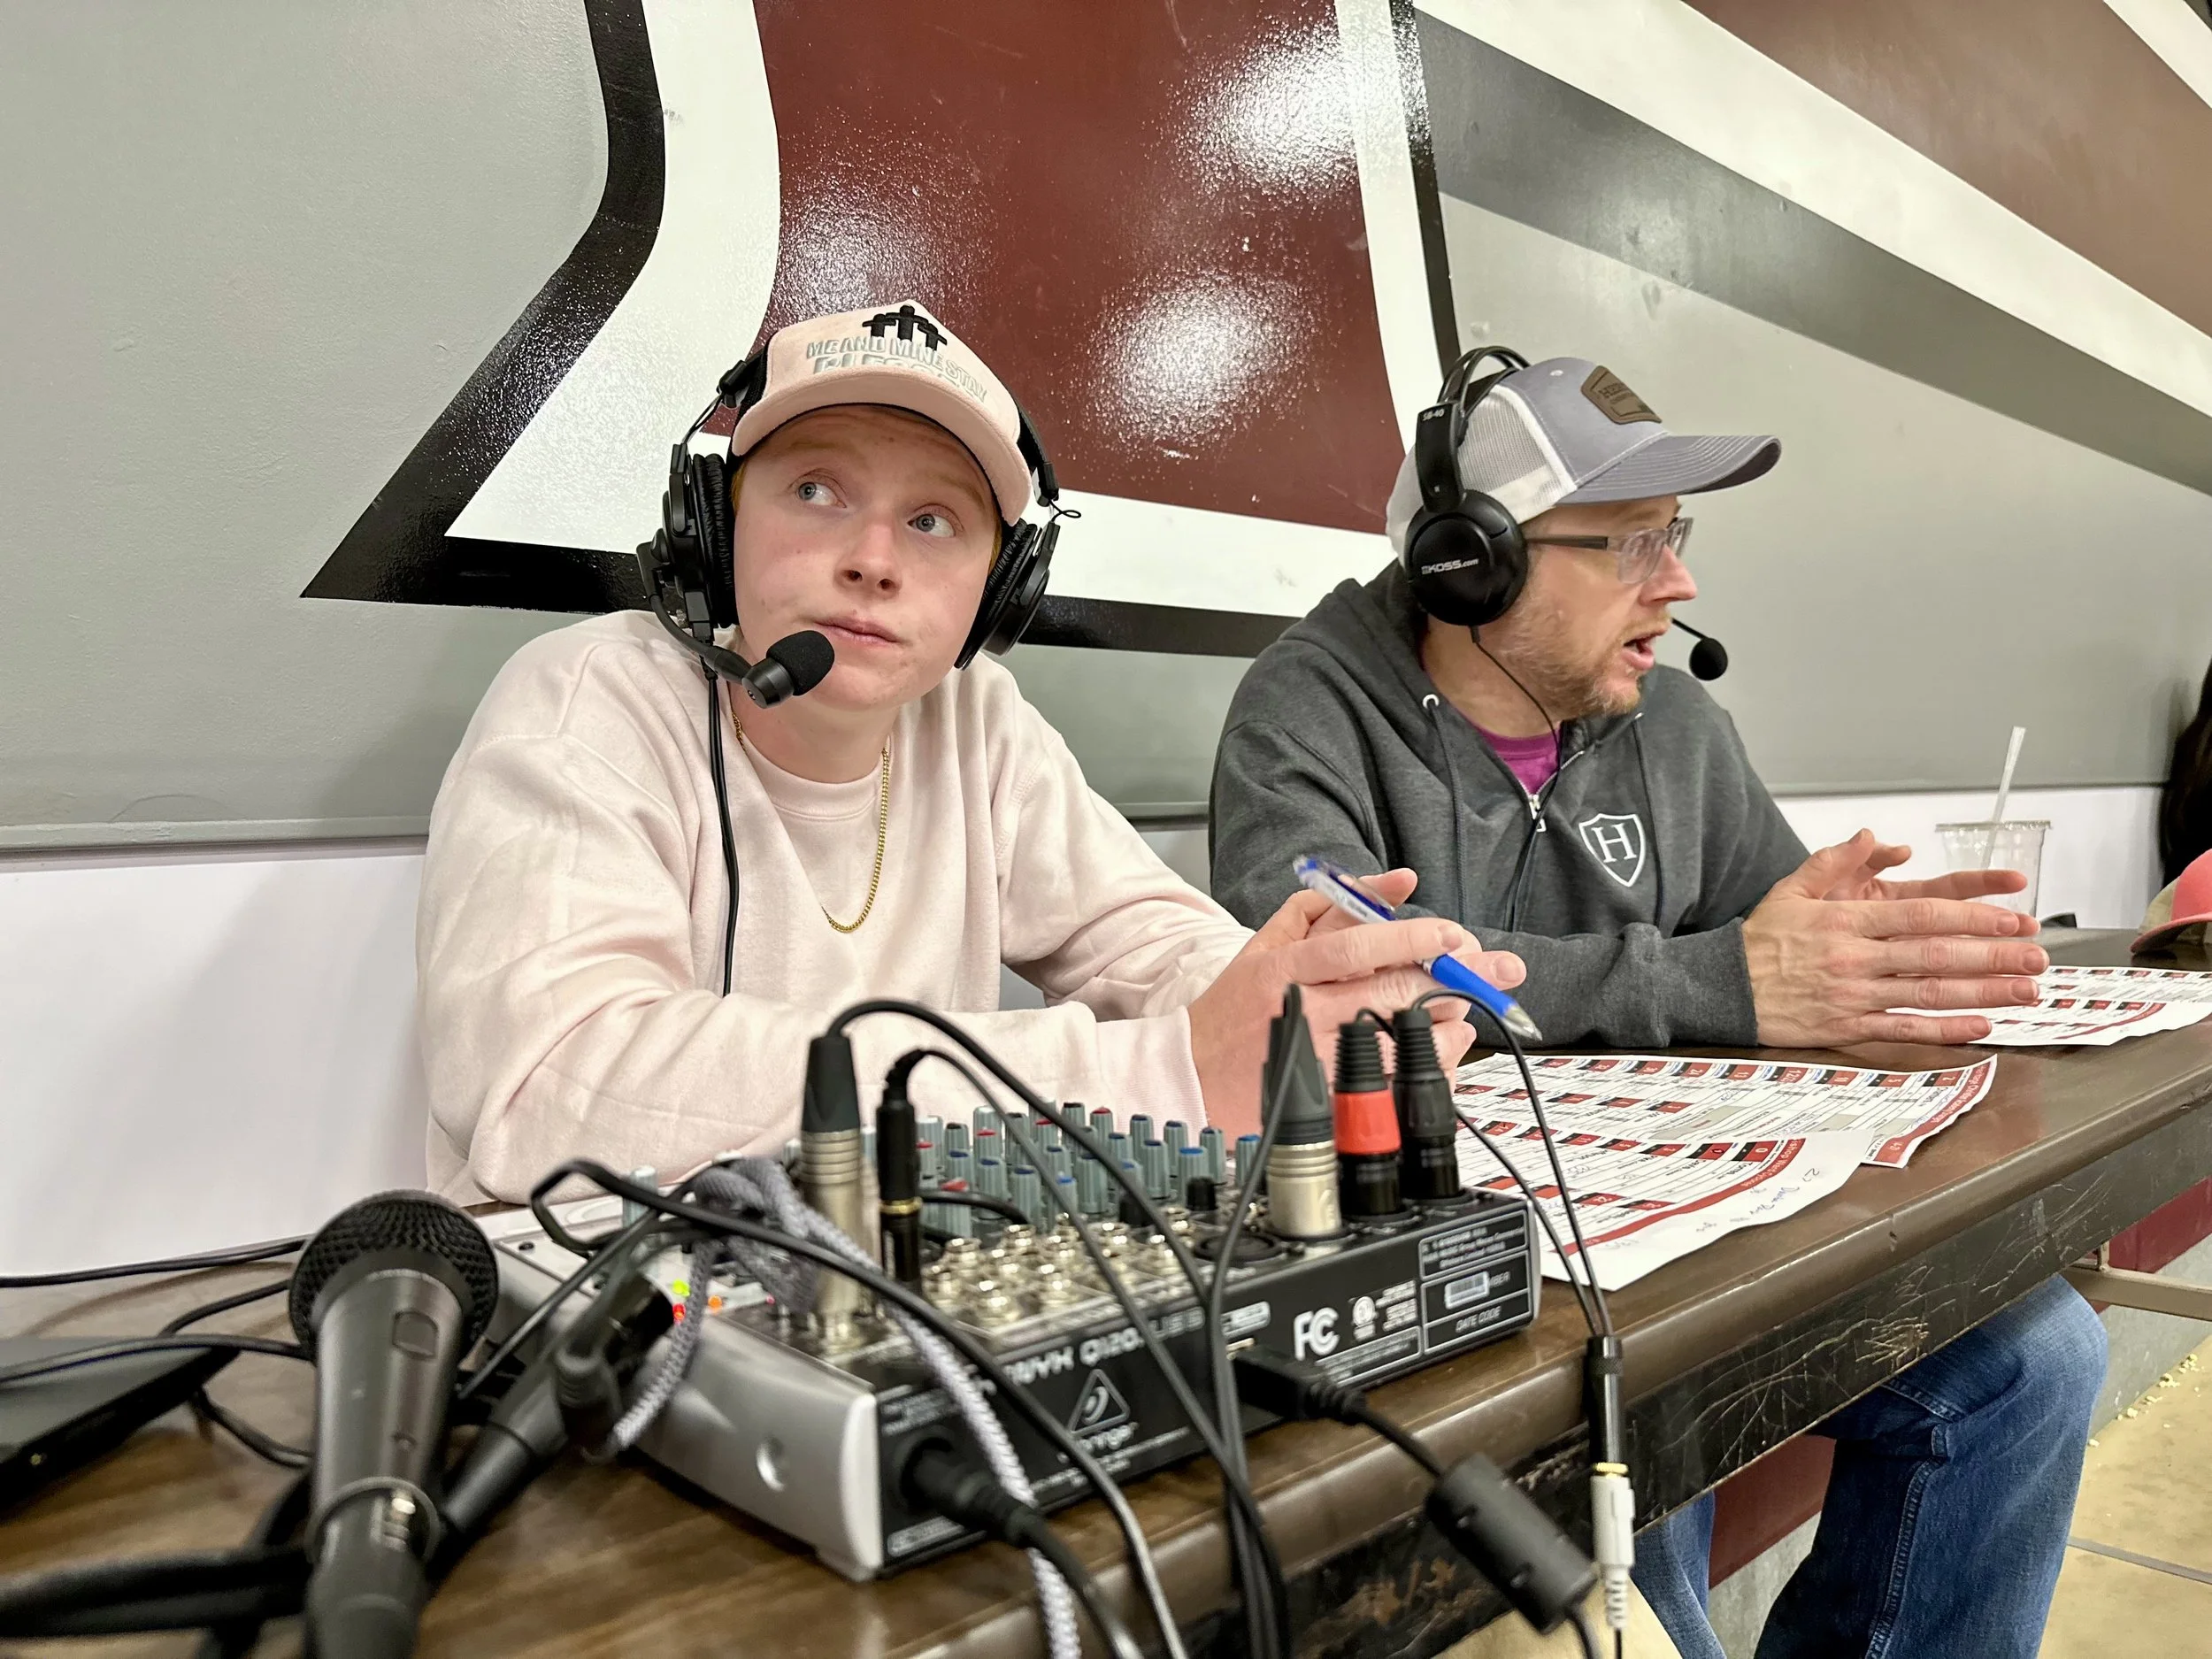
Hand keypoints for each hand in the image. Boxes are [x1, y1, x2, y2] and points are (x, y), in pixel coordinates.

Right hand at [1188, 868, 1524, 1136]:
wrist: (1187, 1076)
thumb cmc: (1232, 1008)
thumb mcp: (1268, 942)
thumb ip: (1330, 905)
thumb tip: (1399, 881)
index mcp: (1284, 968)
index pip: (1358, 946)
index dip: (1413, 939)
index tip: (1453, 936)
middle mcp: (1301, 1011)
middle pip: (1389, 991)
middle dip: (1454, 978)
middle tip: (1496, 969)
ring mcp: (1314, 1058)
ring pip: (1397, 1040)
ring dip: (1446, 1024)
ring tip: (1468, 1009)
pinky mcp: (1324, 1096)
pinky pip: (1389, 1081)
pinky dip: (1426, 1064)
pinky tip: (1443, 1049)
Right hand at [1743, 830, 2047, 1046]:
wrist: (1720, 988)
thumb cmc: (1759, 941)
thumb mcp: (1791, 889)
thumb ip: (1835, 860)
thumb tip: (1875, 837)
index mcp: (1846, 920)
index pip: (1922, 915)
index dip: (1972, 918)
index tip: (2011, 918)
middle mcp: (1854, 958)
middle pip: (1935, 955)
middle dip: (1992, 955)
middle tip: (2036, 955)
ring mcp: (1853, 995)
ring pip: (1928, 993)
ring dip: (1982, 993)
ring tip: (2024, 991)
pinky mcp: (1847, 1027)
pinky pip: (1904, 1029)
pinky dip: (1944, 1030)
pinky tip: (1980, 1026)